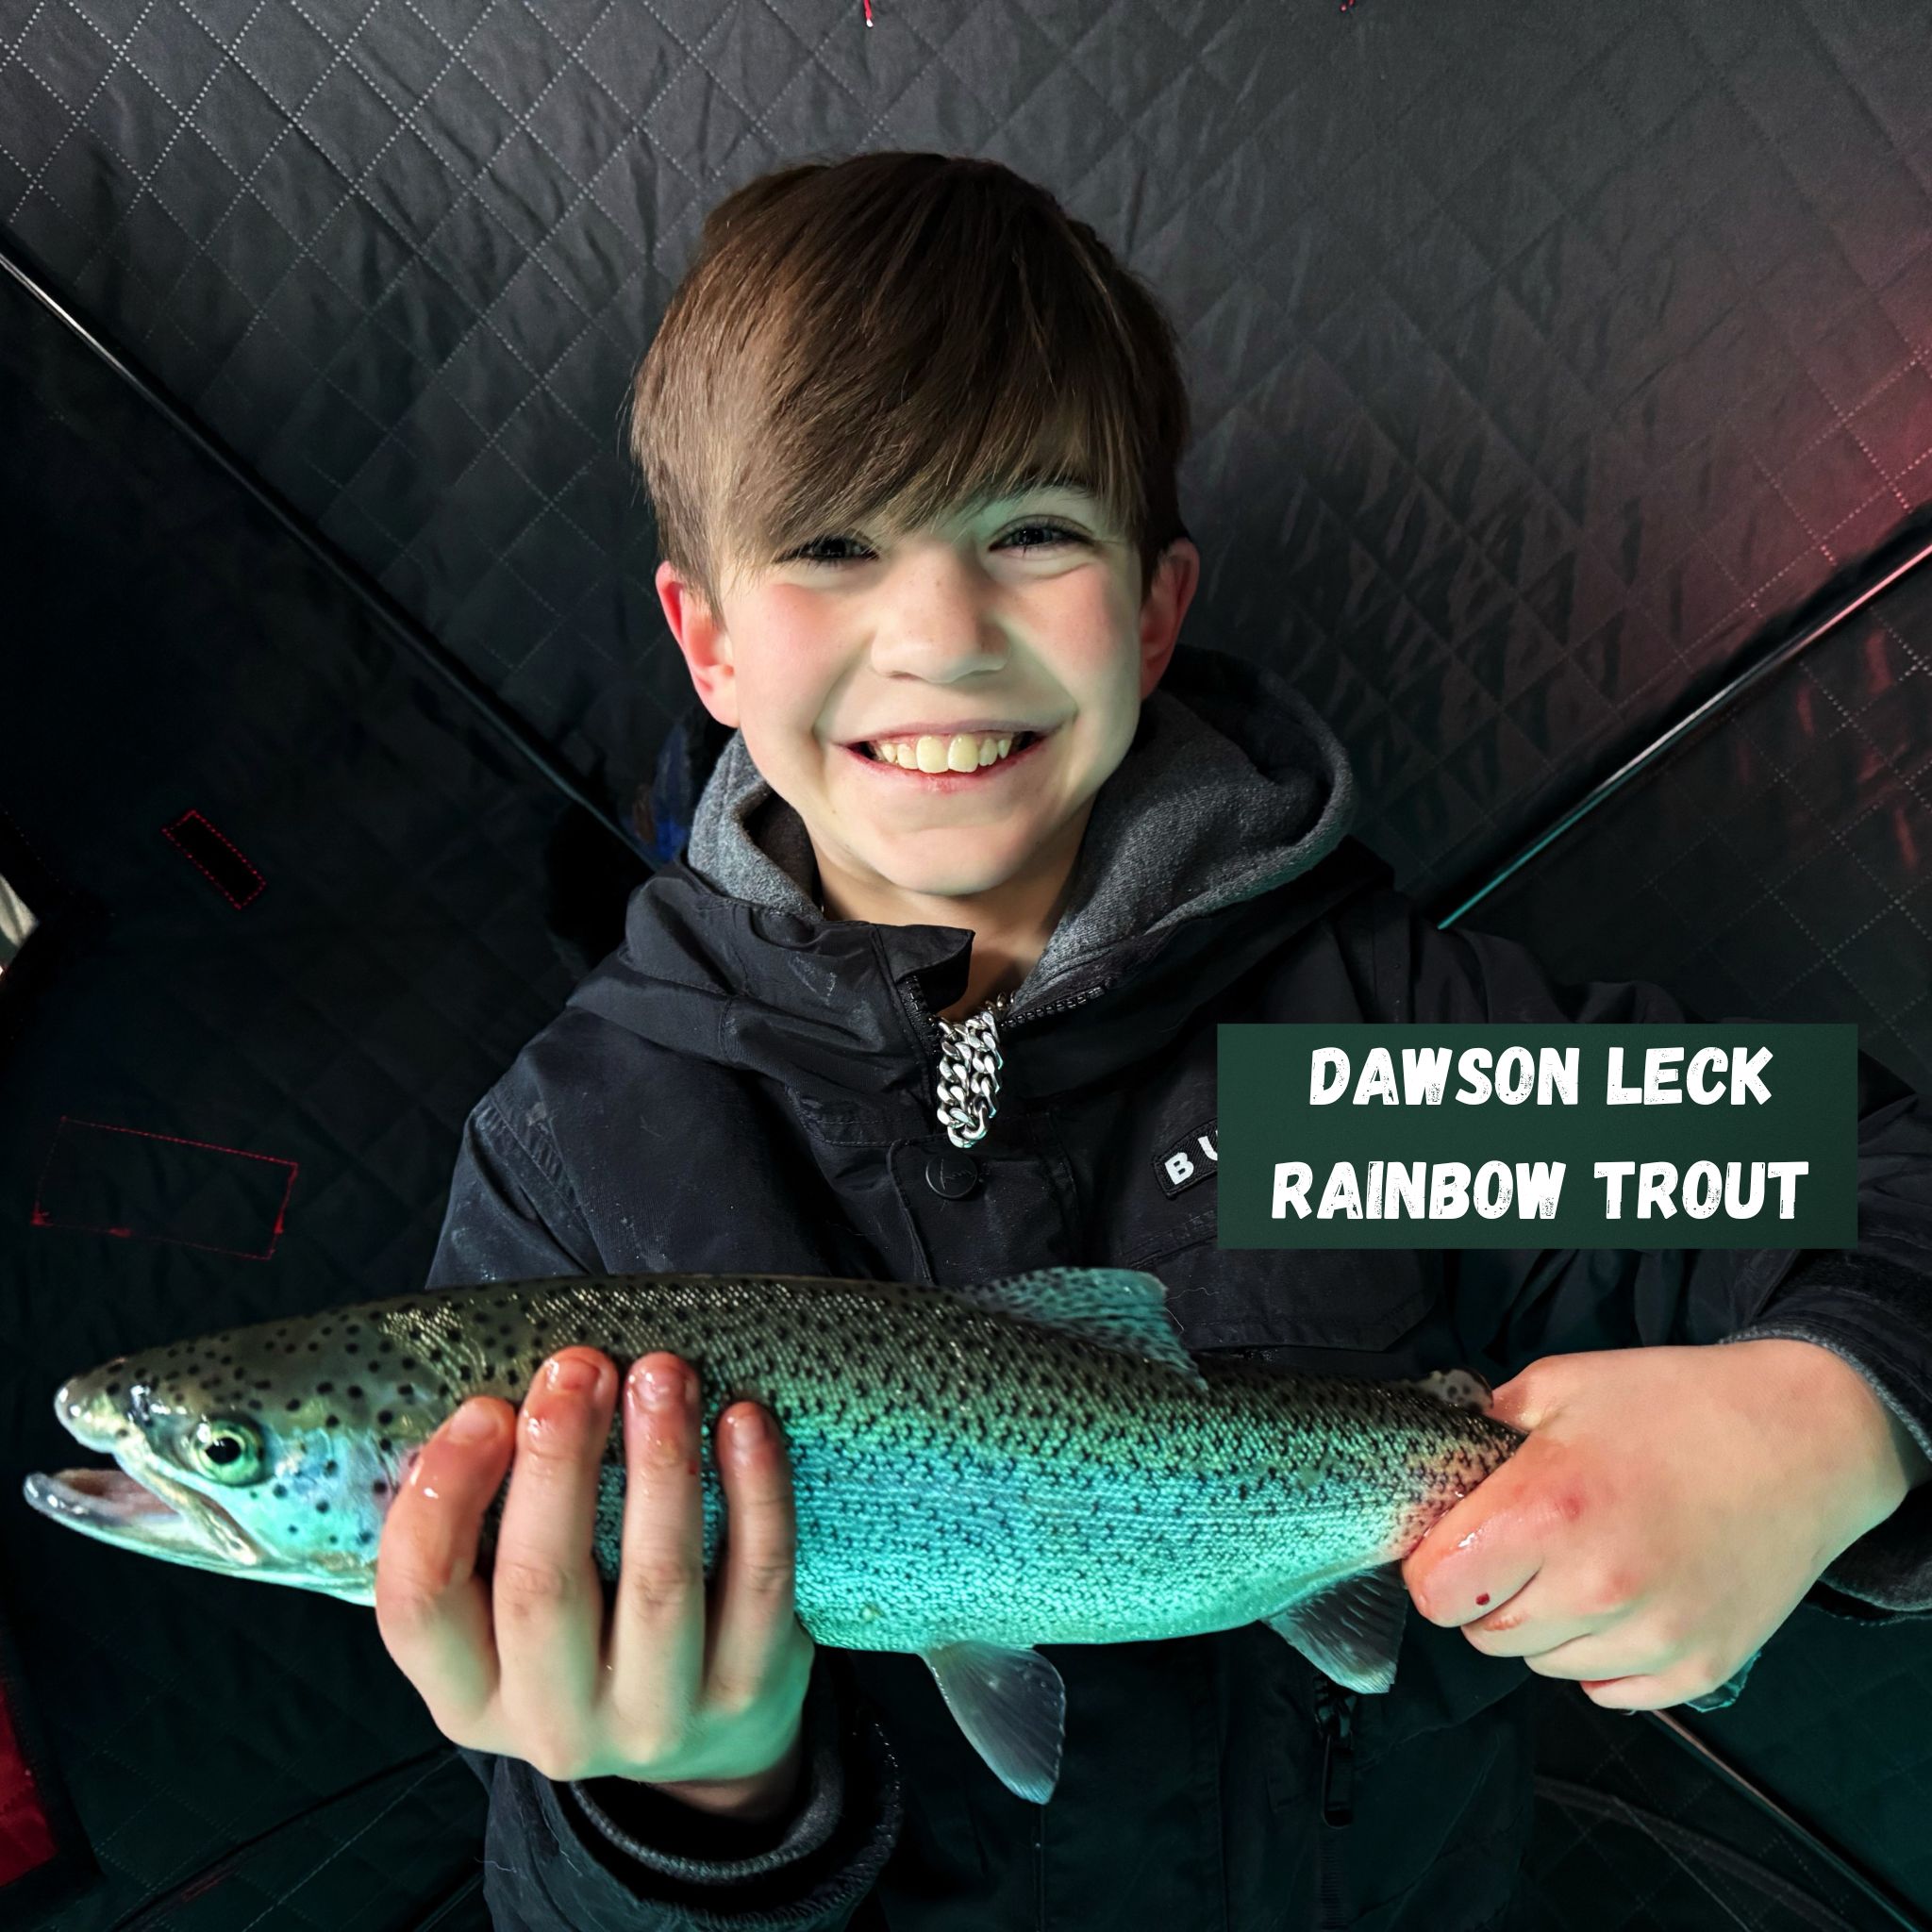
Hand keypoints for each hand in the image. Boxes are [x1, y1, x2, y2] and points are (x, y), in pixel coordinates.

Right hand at [375, 1347, 815, 1809]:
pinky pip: (758, 1582)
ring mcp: (656, 1718)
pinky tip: (743, 1420)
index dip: (443, 1500)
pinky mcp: (746, 1693)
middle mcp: (552, 1723)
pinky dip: (757, 1494)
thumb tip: (482, 1409)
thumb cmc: (589, 1633)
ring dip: (660, 1464)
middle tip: (579, 1368)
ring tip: (663, 1374)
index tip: (486, 1408)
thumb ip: (483, 1528)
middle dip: (559, 1461)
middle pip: (540, 1587)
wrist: (708, 1735)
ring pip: (657, 1583)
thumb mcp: (507, 1612)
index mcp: (467, 1698)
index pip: (420, 1605)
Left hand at [1399, 1342, 1894, 1711]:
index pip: (1436, 1590)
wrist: (1803, 1438)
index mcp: (1548, 1509)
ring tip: (1587, 1558)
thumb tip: (1429, 1465)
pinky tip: (1627, 1596)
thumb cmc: (1677, 1403)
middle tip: (1525, 1543)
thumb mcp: (1561, 1385)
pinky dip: (1604, 1655)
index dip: (1431, 1564)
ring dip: (1547, 1623)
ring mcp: (1654, 1635)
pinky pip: (1608, 1690)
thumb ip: (1480, 1427)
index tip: (1452, 1541)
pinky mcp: (1699, 1669)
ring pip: (1543, 1664)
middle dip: (1487, 1591)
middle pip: (1484, 1633)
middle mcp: (1597, 1585)